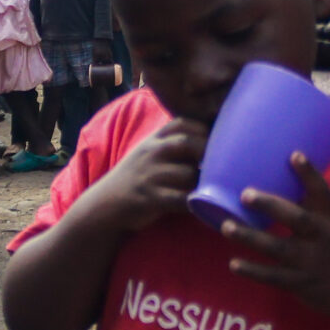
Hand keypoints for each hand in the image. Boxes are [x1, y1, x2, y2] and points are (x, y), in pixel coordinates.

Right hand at [84, 117, 204, 233]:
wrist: (106, 204)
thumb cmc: (136, 177)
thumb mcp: (148, 152)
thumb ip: (172, 143)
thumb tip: (210, 138)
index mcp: (153, 140)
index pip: (182, 124)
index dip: (202, 130)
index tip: (214, 142)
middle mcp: (151, 153)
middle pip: (187, 143)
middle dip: (208, 153)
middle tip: (222, 166)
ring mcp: (150, 176)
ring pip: (188, 173)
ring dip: (203, 182)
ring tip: (210, 188)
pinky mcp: (152, 199)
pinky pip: (182, 199)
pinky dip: (196, 203)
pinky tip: (202, 205)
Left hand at [218, 157, 329, 321]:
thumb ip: (311, 210)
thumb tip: (279, 182)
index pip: (323, 194)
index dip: (310, 174)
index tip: (294, 154)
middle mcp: (322, 239)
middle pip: (297, 219)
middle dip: (271, 205)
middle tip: (245, 194)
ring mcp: (311, 263)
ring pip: (277, 248)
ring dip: (250, 237)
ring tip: (226, 226)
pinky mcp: (301, 284)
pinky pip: (273, 277)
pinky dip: (253, 271)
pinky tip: (233, 264)